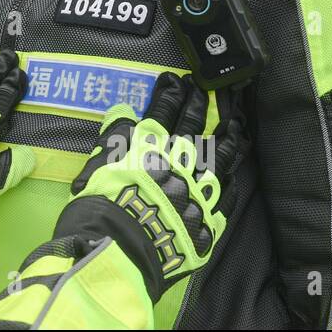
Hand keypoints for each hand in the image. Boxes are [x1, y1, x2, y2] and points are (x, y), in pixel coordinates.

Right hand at [57, 72, 241, 301]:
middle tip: (206, 89)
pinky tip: (234, 174)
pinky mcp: (210, 217)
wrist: (122, 251)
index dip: (170, 93)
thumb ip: (112, 138)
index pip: (163, 111)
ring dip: (228, 137)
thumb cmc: (100, 208)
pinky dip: (231, 180)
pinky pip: (227, 194)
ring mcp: (199, 188)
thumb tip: (123, 113)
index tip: (177, 79)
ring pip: (221, 155)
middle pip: (194, 126)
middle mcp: (179, 162)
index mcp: (149, 147)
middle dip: (200, 104)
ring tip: (235, 124)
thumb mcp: (96, 167)